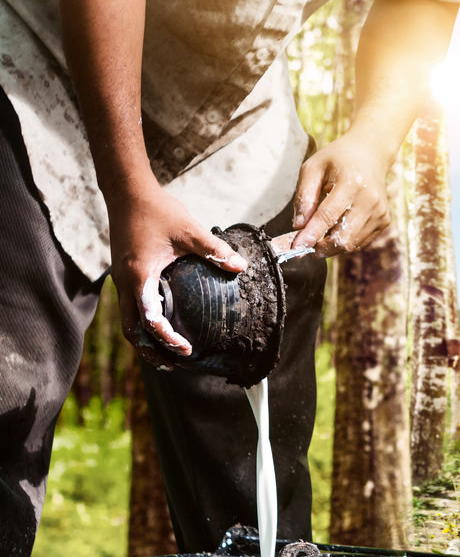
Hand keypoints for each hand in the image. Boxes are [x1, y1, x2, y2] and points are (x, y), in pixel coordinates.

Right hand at [107, 181, 246, 360]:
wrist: (127, 192)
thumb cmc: (157, 210)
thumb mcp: (190, 230)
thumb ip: (215, 250)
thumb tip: (241, 267)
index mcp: (139, 276)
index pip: (149, 319)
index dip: (166, 339)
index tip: (186, 351)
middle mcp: (125, 283)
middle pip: (131, 329)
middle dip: (150, 350)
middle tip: (174, 365)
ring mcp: (121, 279)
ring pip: (127, 320)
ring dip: (145, 339)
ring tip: (167, 354)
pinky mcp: (124, 274)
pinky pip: (130, 306)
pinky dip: (143, 321)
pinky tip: (163, 323)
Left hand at [290, 131, 391, 257]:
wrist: (371, 153)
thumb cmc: (338, 159)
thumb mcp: (313, 168)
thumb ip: (304, 196)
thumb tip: (299, 225)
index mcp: (352, 183)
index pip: (328, 216)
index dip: (311, 234)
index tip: (296, 247)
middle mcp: (370, 199)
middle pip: (343, 237)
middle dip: (321, 248)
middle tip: (305, 247)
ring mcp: (380, 212)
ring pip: (351, 244)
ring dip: (331, 246)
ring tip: (318, 237)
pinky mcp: (384, 220)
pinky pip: (360, 241)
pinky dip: (344, 241)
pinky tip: (335, 230)